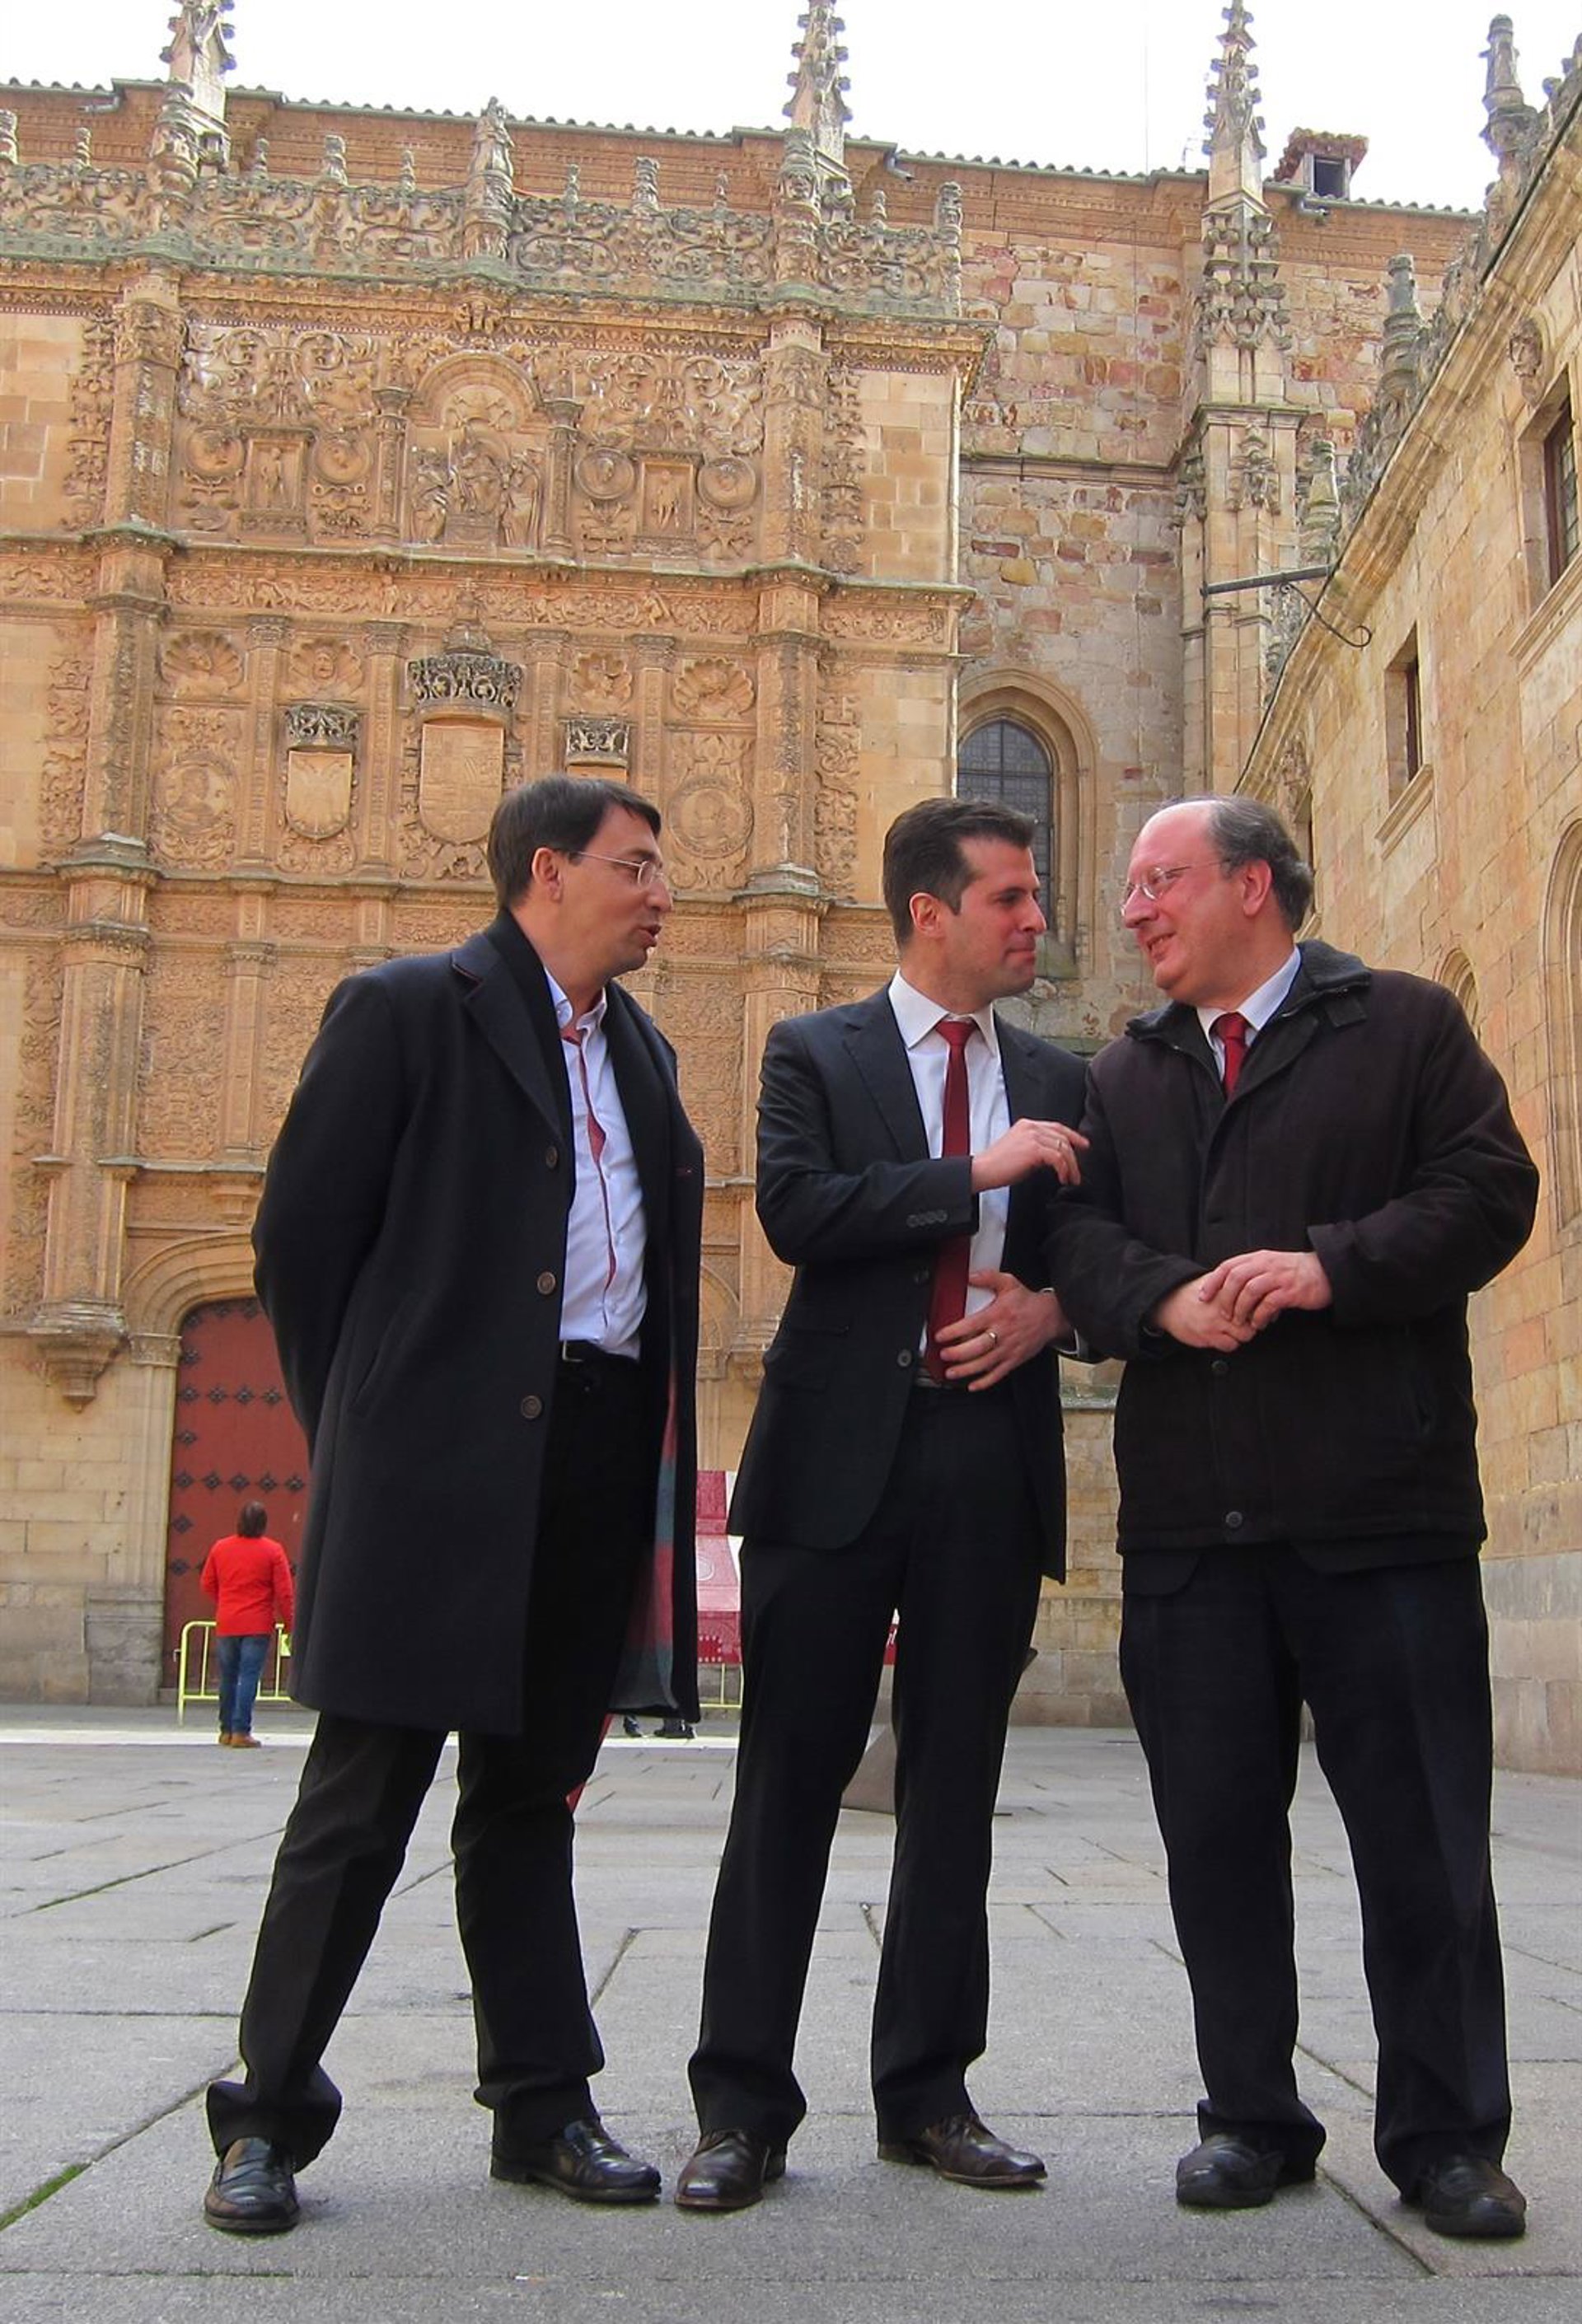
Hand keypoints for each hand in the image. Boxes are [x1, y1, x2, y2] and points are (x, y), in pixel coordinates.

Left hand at [936, 1271, 1066, 1386]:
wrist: (1051, 1316)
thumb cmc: (1027, 1302)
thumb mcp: (1009, 1283)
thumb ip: (988, 1277)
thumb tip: (970, 1276)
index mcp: (998, 1315)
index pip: (971, 1325)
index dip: (953, 1332)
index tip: (941, 1335)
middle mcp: (1002, 1334)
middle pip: (976, 1348)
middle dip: (957, 1354)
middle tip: (943, 1354)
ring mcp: (1009, 1349)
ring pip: (984, 1364)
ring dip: (966, 1370)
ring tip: (951, 1372)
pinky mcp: (1015, 1360)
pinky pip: (998, 1374)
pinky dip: (985, 1382)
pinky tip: (973, 1385)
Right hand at [971, 1118, 1087, 1191]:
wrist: (983, 1171)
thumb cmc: (998, 1166)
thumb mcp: (1021, 1151)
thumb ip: (1038, 1149)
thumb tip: (1055, 1158)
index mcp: (1027, 1125)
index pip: (1056, 1127)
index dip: (1073, 1136)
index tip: (1084, 1145)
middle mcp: (1031, 1127)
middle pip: (1063, 1137)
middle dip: (1074, 1156)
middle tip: (1077, 1172)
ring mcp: (1032, 1136)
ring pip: (1063, 1148)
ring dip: (1071, 1166)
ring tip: (1071, 1179)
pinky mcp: (1034, 1149)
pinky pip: (1057, 1158)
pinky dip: (1063, 1169)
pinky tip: (1062, 1178)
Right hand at [1150, 1276, 1258, 1352]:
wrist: (1168, 1303)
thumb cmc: (1192, 1293)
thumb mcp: (1213, 1282)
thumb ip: (1234, 1285)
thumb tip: (1257, 1290)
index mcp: (1226, 1290)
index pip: (1254, 1300)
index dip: (1259, 1306)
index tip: (1258, 1308)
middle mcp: (1222, 1306)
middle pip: (1253, 1319)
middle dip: (1254, 1322)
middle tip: (1249, 1321)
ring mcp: (1215, 1322)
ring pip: (1245, 1335)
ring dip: (1243, 1334)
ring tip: (1236, 1329)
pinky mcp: (1208, 1336)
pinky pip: (1230, 1345)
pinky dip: (1231, 1343)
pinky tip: (1225, 1336)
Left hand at [1196, 1249, 1331, 1331]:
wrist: (1325, 1272)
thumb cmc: (1294, 1272)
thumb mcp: (1270, 1266)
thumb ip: (1251, 1275)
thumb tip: (1230, 1292)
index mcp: (1258, 1258)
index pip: (1228, 1266)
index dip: (1213, 1282)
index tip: (1203, 1297)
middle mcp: (1266, 1264)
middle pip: (1236, 1277)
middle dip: (1225, 1297)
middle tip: (1223, 1314)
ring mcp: (1279, 1277)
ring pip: (1250, 1290)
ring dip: (1241, 1308)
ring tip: (1239, 1322)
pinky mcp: (1291, 1291)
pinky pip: (1269, 1303)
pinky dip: (1260, 1316)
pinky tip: (1258, 1324)